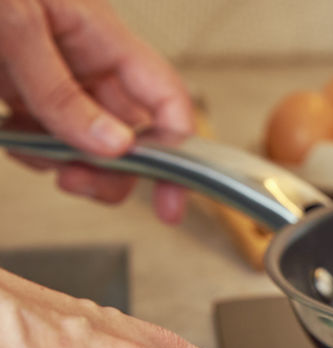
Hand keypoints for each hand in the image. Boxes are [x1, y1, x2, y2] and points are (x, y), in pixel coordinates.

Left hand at [0, 0, 192, 220]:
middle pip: (128, 132)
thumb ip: (60, 90)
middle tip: (76, 181)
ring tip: (30, 150)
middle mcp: (81, 57)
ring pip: (83, 139)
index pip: (165, 99)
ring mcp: (47, 71)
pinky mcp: (13, 81)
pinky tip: (12, 136)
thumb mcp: (15, 23)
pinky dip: (29, 147)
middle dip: (110, 169)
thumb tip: (112, 145)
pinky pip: (39, 130)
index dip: (179, 152)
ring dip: (63, 161)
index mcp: (100, 34)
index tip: (169, 201)